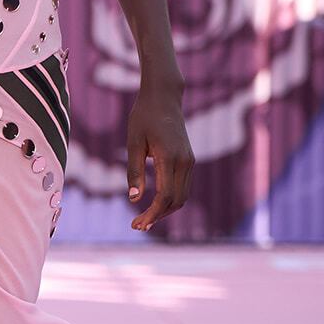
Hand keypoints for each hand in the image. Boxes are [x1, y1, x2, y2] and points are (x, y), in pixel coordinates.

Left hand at [126, 86, 193, 230]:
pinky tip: (154, 205)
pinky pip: (182, 187)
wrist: (163, 97)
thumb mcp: (133, 143)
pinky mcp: (189, 160)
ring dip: (164, 211)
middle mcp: (185, 162)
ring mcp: (190, 161)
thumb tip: (134, 199)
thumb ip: (134, 171)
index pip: (165, 196)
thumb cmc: (143, 117)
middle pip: (176, 202)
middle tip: (137, 226)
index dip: (152, 214)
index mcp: (170, 157)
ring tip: (144, 219)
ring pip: (182, 197)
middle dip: (157, 217)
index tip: (137, 224)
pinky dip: (170, 200)